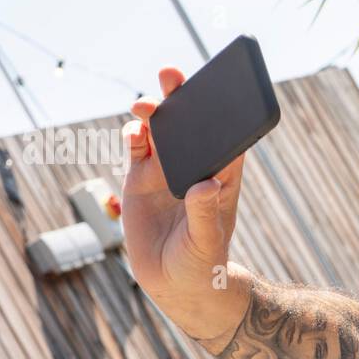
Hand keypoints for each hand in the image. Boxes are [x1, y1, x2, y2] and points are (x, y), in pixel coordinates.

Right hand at [120, 67, 251, 347]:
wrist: (176, 283)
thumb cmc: (202, 263)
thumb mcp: (204, 241)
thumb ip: (203, 213)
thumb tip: (205, 185)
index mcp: (222, 175)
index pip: (225, 135)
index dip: (223, 109)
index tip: (217, 87)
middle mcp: (194, 166)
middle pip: (191, 123)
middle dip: (182, 97)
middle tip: (171, 75)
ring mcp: (166, 170)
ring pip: (161, 129)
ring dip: (155, 111)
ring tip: (146, 105)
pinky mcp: (140, 179)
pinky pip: (137, 146)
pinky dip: (133, 134)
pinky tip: (133, 131)